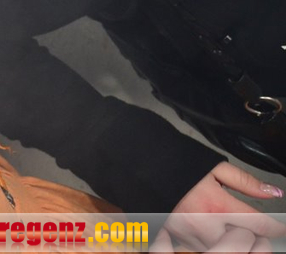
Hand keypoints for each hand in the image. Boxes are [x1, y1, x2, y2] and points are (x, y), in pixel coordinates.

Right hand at [154, 162, 284, 251]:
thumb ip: (246, 182)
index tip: (278, 228)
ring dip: (229, 239)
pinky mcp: (178, 239)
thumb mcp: (214, 167)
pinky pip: (202, 248)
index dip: (275, 227)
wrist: (140, 169)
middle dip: (252, 236)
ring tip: (223, 224)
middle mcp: (205, 225)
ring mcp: (190, 236)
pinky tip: (207, 228)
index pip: (259, 224)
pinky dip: (210, 241)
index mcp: (218, 205)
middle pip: (244, 243)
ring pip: (224, 248)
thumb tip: (273, 192)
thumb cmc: (176, 165)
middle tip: (248, 225)